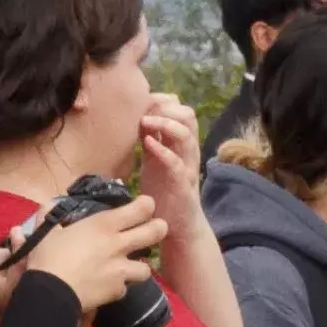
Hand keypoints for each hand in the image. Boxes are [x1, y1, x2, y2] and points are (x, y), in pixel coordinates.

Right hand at [25, 192, 170, 315]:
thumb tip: (47, 205)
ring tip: (130, 268)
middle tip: (156, 229)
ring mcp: (121, 269)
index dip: (146, 206)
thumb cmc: (48, 257)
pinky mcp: (117, 291)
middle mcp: (119, 244)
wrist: (51, 293)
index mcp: (104, 224)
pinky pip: (124, 288)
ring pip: (146, 268)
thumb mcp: (46, 232)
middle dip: (159, 229)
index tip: (145, 206)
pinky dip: (118, 288)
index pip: (140, 209)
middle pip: (155, 232)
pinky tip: (107, 288)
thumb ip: (49, 215)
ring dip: (139, 267)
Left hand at [136, 93, 208, 225]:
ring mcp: (187, 167)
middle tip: (144, 109)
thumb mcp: (153, 160)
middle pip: (188, 115)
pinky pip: (177, 163)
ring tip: (145, 121)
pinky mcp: (183, 186)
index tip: (142, 100)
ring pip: (186, 135)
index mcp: (180, 144)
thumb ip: (150, 139)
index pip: (180, 109)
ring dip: (166, 123)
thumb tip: (138, 116)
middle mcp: (187, 152)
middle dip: (166, 107)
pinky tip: (148, 143)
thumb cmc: (164, 192)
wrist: (176, 226)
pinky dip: (163, 150)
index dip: (163, 101)